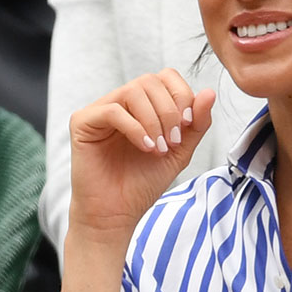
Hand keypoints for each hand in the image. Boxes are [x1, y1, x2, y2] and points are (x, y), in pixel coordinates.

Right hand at [67, 69, 214, 252]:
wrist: (116, 214)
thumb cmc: (142, 183)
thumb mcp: (179, 151)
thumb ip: (196, 123)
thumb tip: (208, 92)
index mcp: (141, 106)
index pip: (164, 77)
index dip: (181, 95)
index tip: (187, 125)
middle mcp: (119, 102)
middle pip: (150, 81)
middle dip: (169, 111)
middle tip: (172, 142)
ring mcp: (99, 110)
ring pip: (132, 91)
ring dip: (154, 120)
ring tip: (158, 148)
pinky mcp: (82, 122)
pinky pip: (113, 110)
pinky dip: (135, 128)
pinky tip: (145, 148)